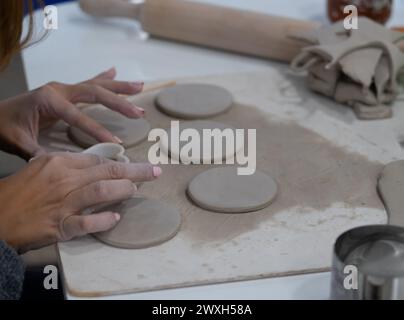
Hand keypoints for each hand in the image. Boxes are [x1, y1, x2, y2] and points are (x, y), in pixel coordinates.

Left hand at [0, 68, 144, 159]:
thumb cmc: (3, 127)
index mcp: (47, 100)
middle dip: (118, 103)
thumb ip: (39, 153)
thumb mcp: (18, 142)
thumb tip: (60, 167)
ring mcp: (62, 88)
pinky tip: (114, 72)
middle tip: (138, 113)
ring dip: (118, 87)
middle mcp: (58, 90)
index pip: (78, 116)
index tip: (115, 143)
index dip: (97, 130)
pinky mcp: (63, 92)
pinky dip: (103, 78)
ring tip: (140, 87)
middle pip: (94, 93)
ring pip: (95, 85)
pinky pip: (88, 83)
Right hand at [0, 152, 160, 252]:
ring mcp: (63, 203)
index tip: (134, 163)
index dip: (120, 162)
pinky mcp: (60, 225)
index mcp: (59, 162)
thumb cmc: (19, 191)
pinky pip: (87, 222)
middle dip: (135, 170)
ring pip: (101, 191)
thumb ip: (68, 164)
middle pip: (107, 171)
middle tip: (155, 172)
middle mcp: (64, 179)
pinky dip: (104, 220)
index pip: (98, 160)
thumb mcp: (41, 168)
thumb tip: (94, 165)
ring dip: (124, 190)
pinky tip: (115, 217)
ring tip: (136, 189)